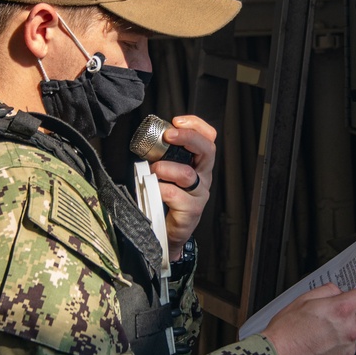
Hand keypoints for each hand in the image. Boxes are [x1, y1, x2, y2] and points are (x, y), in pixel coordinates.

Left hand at [150, 114, 215, 259]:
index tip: (176, 121)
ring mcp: (199, 194)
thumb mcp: (166, 172)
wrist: (166, 233)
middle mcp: (203, 177)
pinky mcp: (191, 211)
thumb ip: (162, 157)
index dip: (196, 126)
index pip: (208, 138)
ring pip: (188, 174)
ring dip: (166, 168)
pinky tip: (153, 191)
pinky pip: (175, 195)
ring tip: (153, 172)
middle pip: (208, 150)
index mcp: (198, 164)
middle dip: (188, 137)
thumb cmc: (164, 199)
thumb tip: (147, 140)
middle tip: (169, 136)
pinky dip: (160, 190)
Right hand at [262, 282, 355, 354]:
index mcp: (341, 310)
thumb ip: (327, 291)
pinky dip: (336, 350)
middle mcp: (349, 331)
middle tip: (333, 315)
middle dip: (353, 312)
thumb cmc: (286, 332)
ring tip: (320, 335)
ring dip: (343, 333)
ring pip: (354, 335)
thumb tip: (338, 291)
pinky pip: (346, 353)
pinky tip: (319, 348)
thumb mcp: (303, 299)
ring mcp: (347, 350)